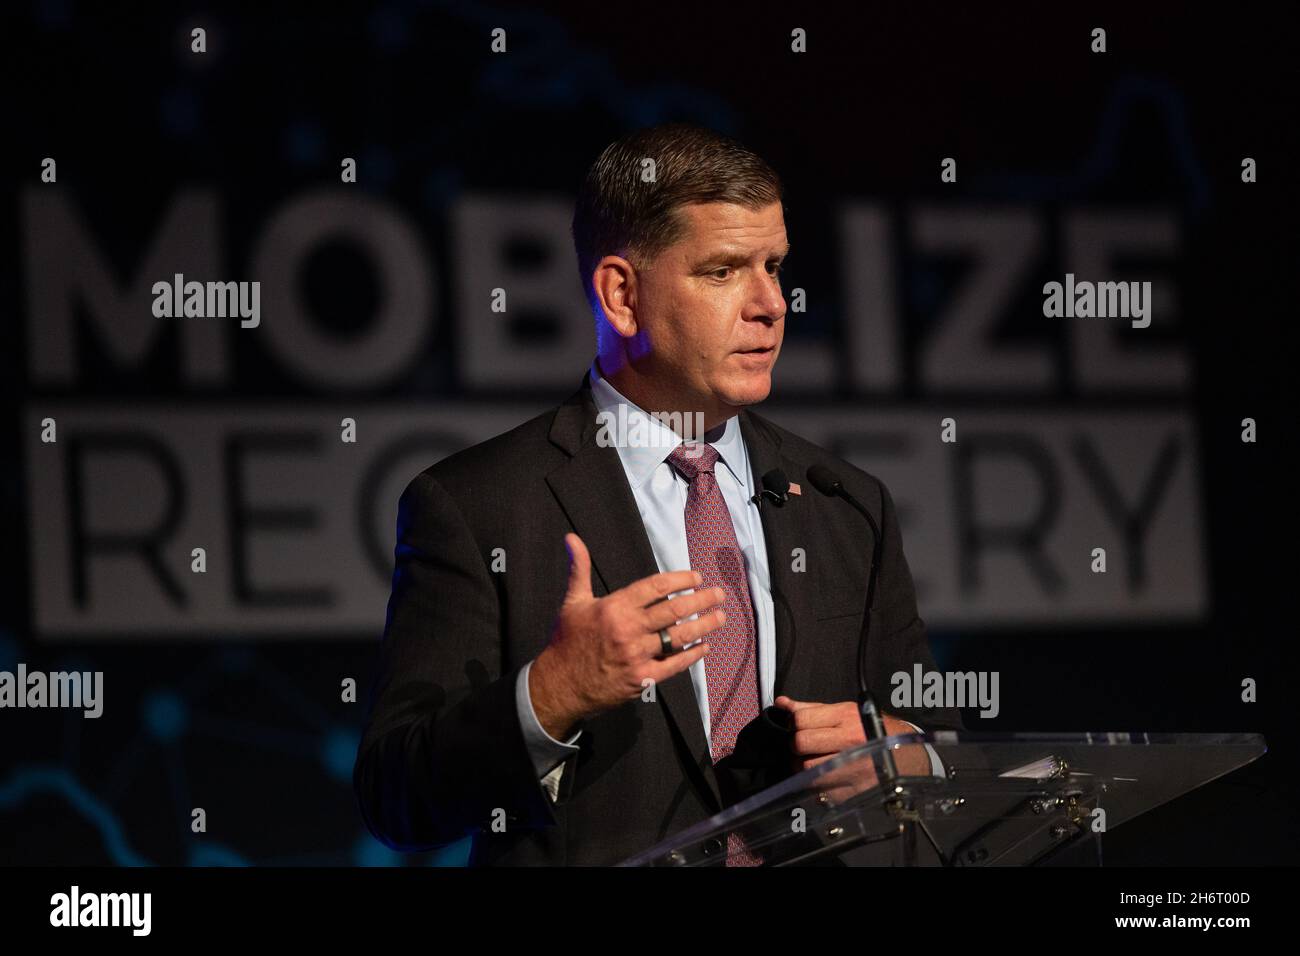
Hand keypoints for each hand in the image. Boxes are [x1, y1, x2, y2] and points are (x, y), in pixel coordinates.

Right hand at [530, 533, 725, 738]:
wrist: (559, 685)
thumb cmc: (567, 641)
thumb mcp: (573, 601)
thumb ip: (579, 568)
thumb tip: (572, 538)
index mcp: (614, 607)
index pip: (656, 587)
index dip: (681, 580)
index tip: (697, 578)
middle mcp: (628, 629)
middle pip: (674, 609)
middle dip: (701, 600)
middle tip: (718, 594)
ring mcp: (637, 655)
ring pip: (679, 636)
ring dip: (704, 625)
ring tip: (720, 617)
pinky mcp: (642, 678)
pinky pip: (674, 665)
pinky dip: (692, 655)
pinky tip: (705, 647)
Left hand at [775, 696, 931, 777]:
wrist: (909, 758)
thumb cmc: (874, 731)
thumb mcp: (847, 712)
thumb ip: (812, 708)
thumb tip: (782, 703)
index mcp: (846, 717)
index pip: (800, 719)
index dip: (794, 724)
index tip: (799, 729)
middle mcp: (849, 742)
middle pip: (800, 744)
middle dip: (796, 747)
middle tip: (803, 748)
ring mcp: (851, 768)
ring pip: (805, 770)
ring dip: (802, 768)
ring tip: (812, 763)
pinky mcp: (852, 792)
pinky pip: (818, 791)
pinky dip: (816, 786)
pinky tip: (827, 778)